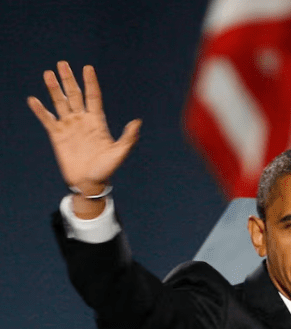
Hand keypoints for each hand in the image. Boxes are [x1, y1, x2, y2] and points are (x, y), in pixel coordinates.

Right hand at [27, 61, 140, 195]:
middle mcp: (82, 120)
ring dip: (54, 89)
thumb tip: (137, 122)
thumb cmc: (106, 169)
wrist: (89, 182)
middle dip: (69, 79)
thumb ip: (128, 137)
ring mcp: (69, 126)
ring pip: (60, 103)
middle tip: (62, 63)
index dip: (90, 82)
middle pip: (75, 95)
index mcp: (97, 121)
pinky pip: (47, 119)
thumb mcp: (119, 153)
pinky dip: (40, 110)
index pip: (93, 96)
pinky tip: (33, 99)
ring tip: (48, 74)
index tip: (87, 67)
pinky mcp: (57, 135)